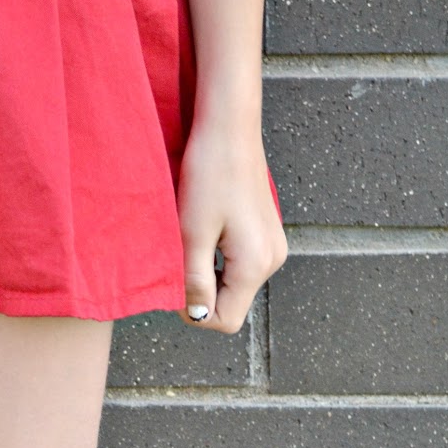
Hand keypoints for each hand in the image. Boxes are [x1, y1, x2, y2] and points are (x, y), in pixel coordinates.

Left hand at [175, 123, 286, 333]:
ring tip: (192, 242)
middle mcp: (272, 260)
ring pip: (234, 285)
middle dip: (202, 293)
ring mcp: (273, 247)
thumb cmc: (209, 174)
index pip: (225, 320)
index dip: (195, 312)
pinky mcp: (267, 234)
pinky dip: (219, 261)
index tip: (175, 285)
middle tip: (179, 259)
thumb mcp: (192, 233)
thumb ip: (194, 281)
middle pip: (232, 304)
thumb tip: (195, 316)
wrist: (230, 128)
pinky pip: (240, 265)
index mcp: (255, 264)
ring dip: (208, 275)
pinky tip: (207, 233)